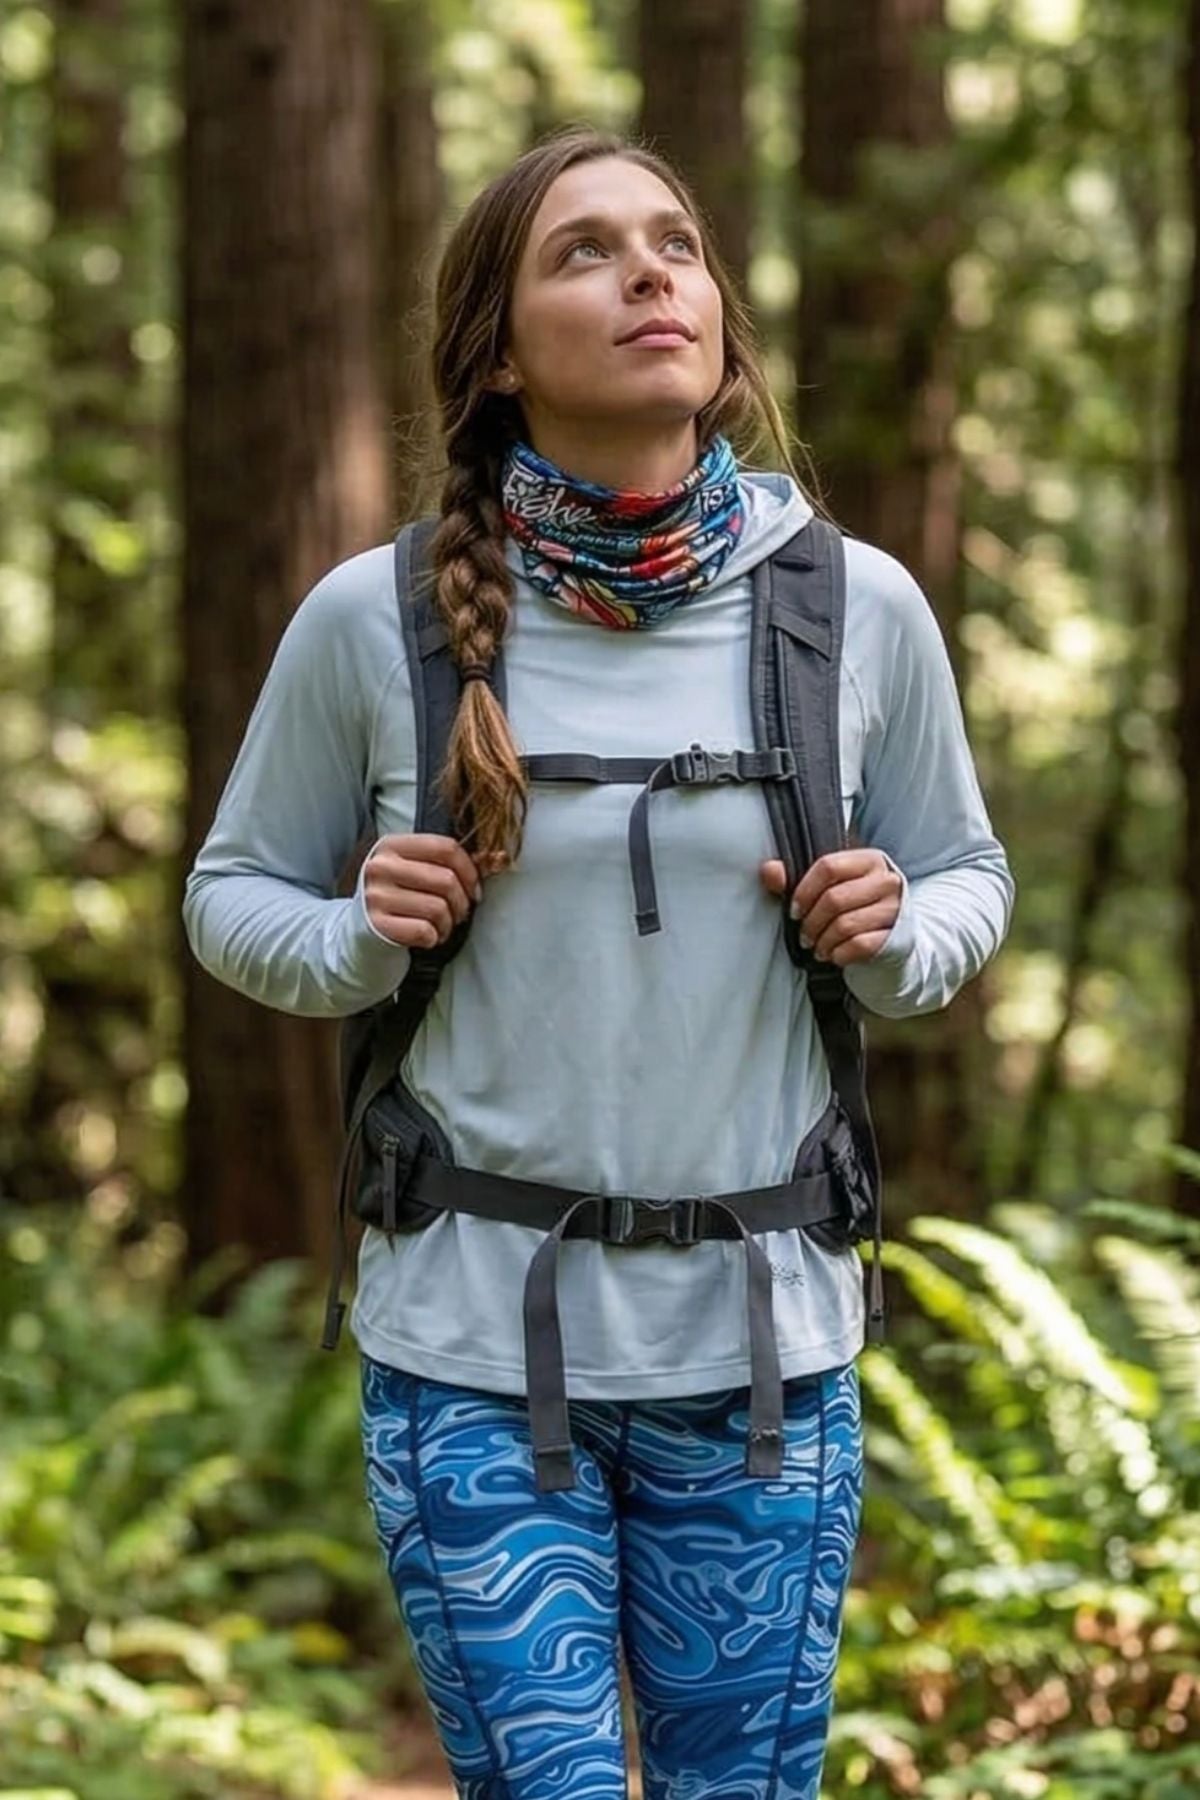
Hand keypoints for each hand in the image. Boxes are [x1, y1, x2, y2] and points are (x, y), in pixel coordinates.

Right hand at [362, 833, 483, 948]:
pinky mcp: (376, 925)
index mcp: (392, 845)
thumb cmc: (400, 898)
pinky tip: (428, 936)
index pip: (445, 847)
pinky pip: (424, 931)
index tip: (474, 889)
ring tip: (442, 926)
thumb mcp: (415, 871)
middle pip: (446, 880)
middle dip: (462, 902)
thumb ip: (448, 862)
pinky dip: (434, 938)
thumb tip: (499, 857)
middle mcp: (380, 866)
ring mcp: (375, 896)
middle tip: (459, 913)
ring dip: (448, 923)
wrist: (362, 932)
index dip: (470, 870)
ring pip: (438, 908)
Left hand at [760, 848, 902, 966]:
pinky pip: (859, 945)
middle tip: (804, 936)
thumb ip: (796, 879)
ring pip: (846, 925)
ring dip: (823, 941)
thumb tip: (769, 870)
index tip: (794, 910)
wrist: (891, 937)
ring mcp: (895, 908)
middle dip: (811, 922)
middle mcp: (887, 880)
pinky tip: (834, 955)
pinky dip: (840, 953)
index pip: (828, 866)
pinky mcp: (896, 936)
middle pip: (835, 898)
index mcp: (868, 860)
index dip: (804, 891)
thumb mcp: (828, 889)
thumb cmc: (853, 908)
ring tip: (817, 947)